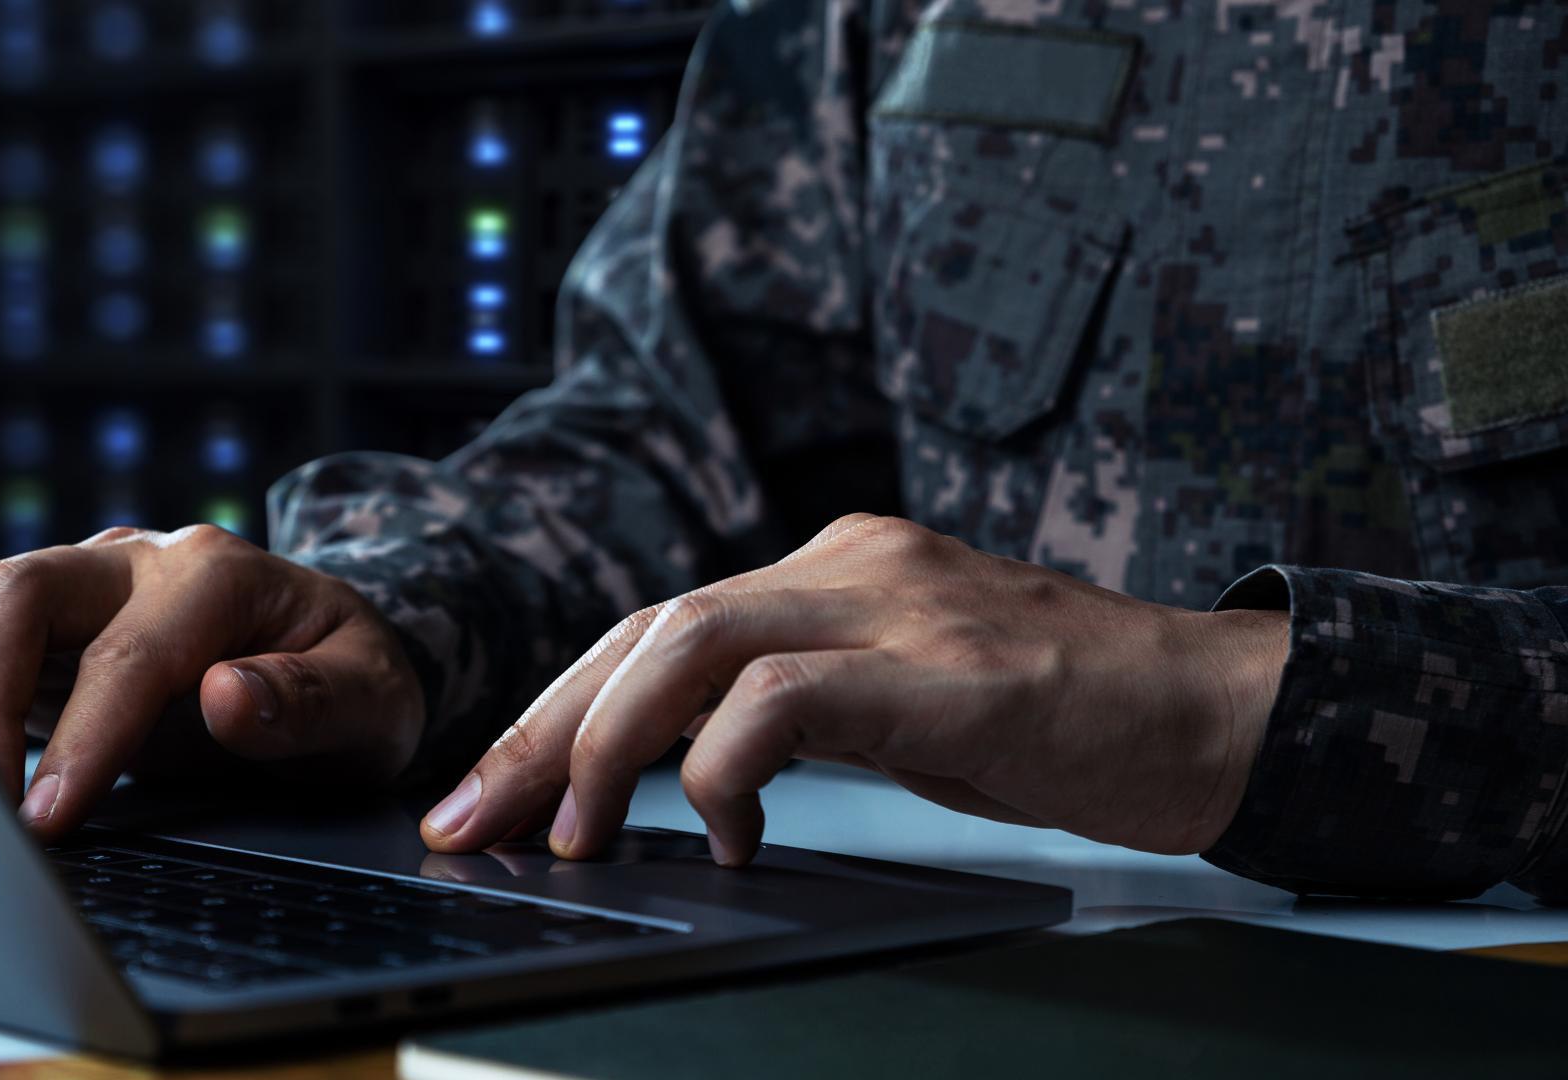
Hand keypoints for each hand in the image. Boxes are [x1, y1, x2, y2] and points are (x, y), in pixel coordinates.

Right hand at [0, 525, 423, 838]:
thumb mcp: (375, 704)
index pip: (130, 654)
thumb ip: (311, 701)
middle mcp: (138, 562)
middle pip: (17, 590)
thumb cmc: (353, 684)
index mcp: (221, 575)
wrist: (335, 662)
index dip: (85, 739)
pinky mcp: (46, 623)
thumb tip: (228, 697)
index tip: (49, 819)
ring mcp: (84, 584)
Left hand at [418, 514, 1286, 864]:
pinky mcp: (943, 666)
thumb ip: (799, 708)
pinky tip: (731, 832)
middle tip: (474, 819)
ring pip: (691, 641)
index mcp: (833, 569)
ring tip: (576, 834)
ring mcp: (896, 604)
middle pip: (646, 628)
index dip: (557, 707)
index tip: (490, 790)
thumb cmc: (1062, 720)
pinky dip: (728, 767)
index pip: (657, 628)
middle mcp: (848, 565)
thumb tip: (681, 773)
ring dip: (606, 744)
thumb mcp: (902, 700)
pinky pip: (786, 695)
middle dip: (542, 727)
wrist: (1217, 711)